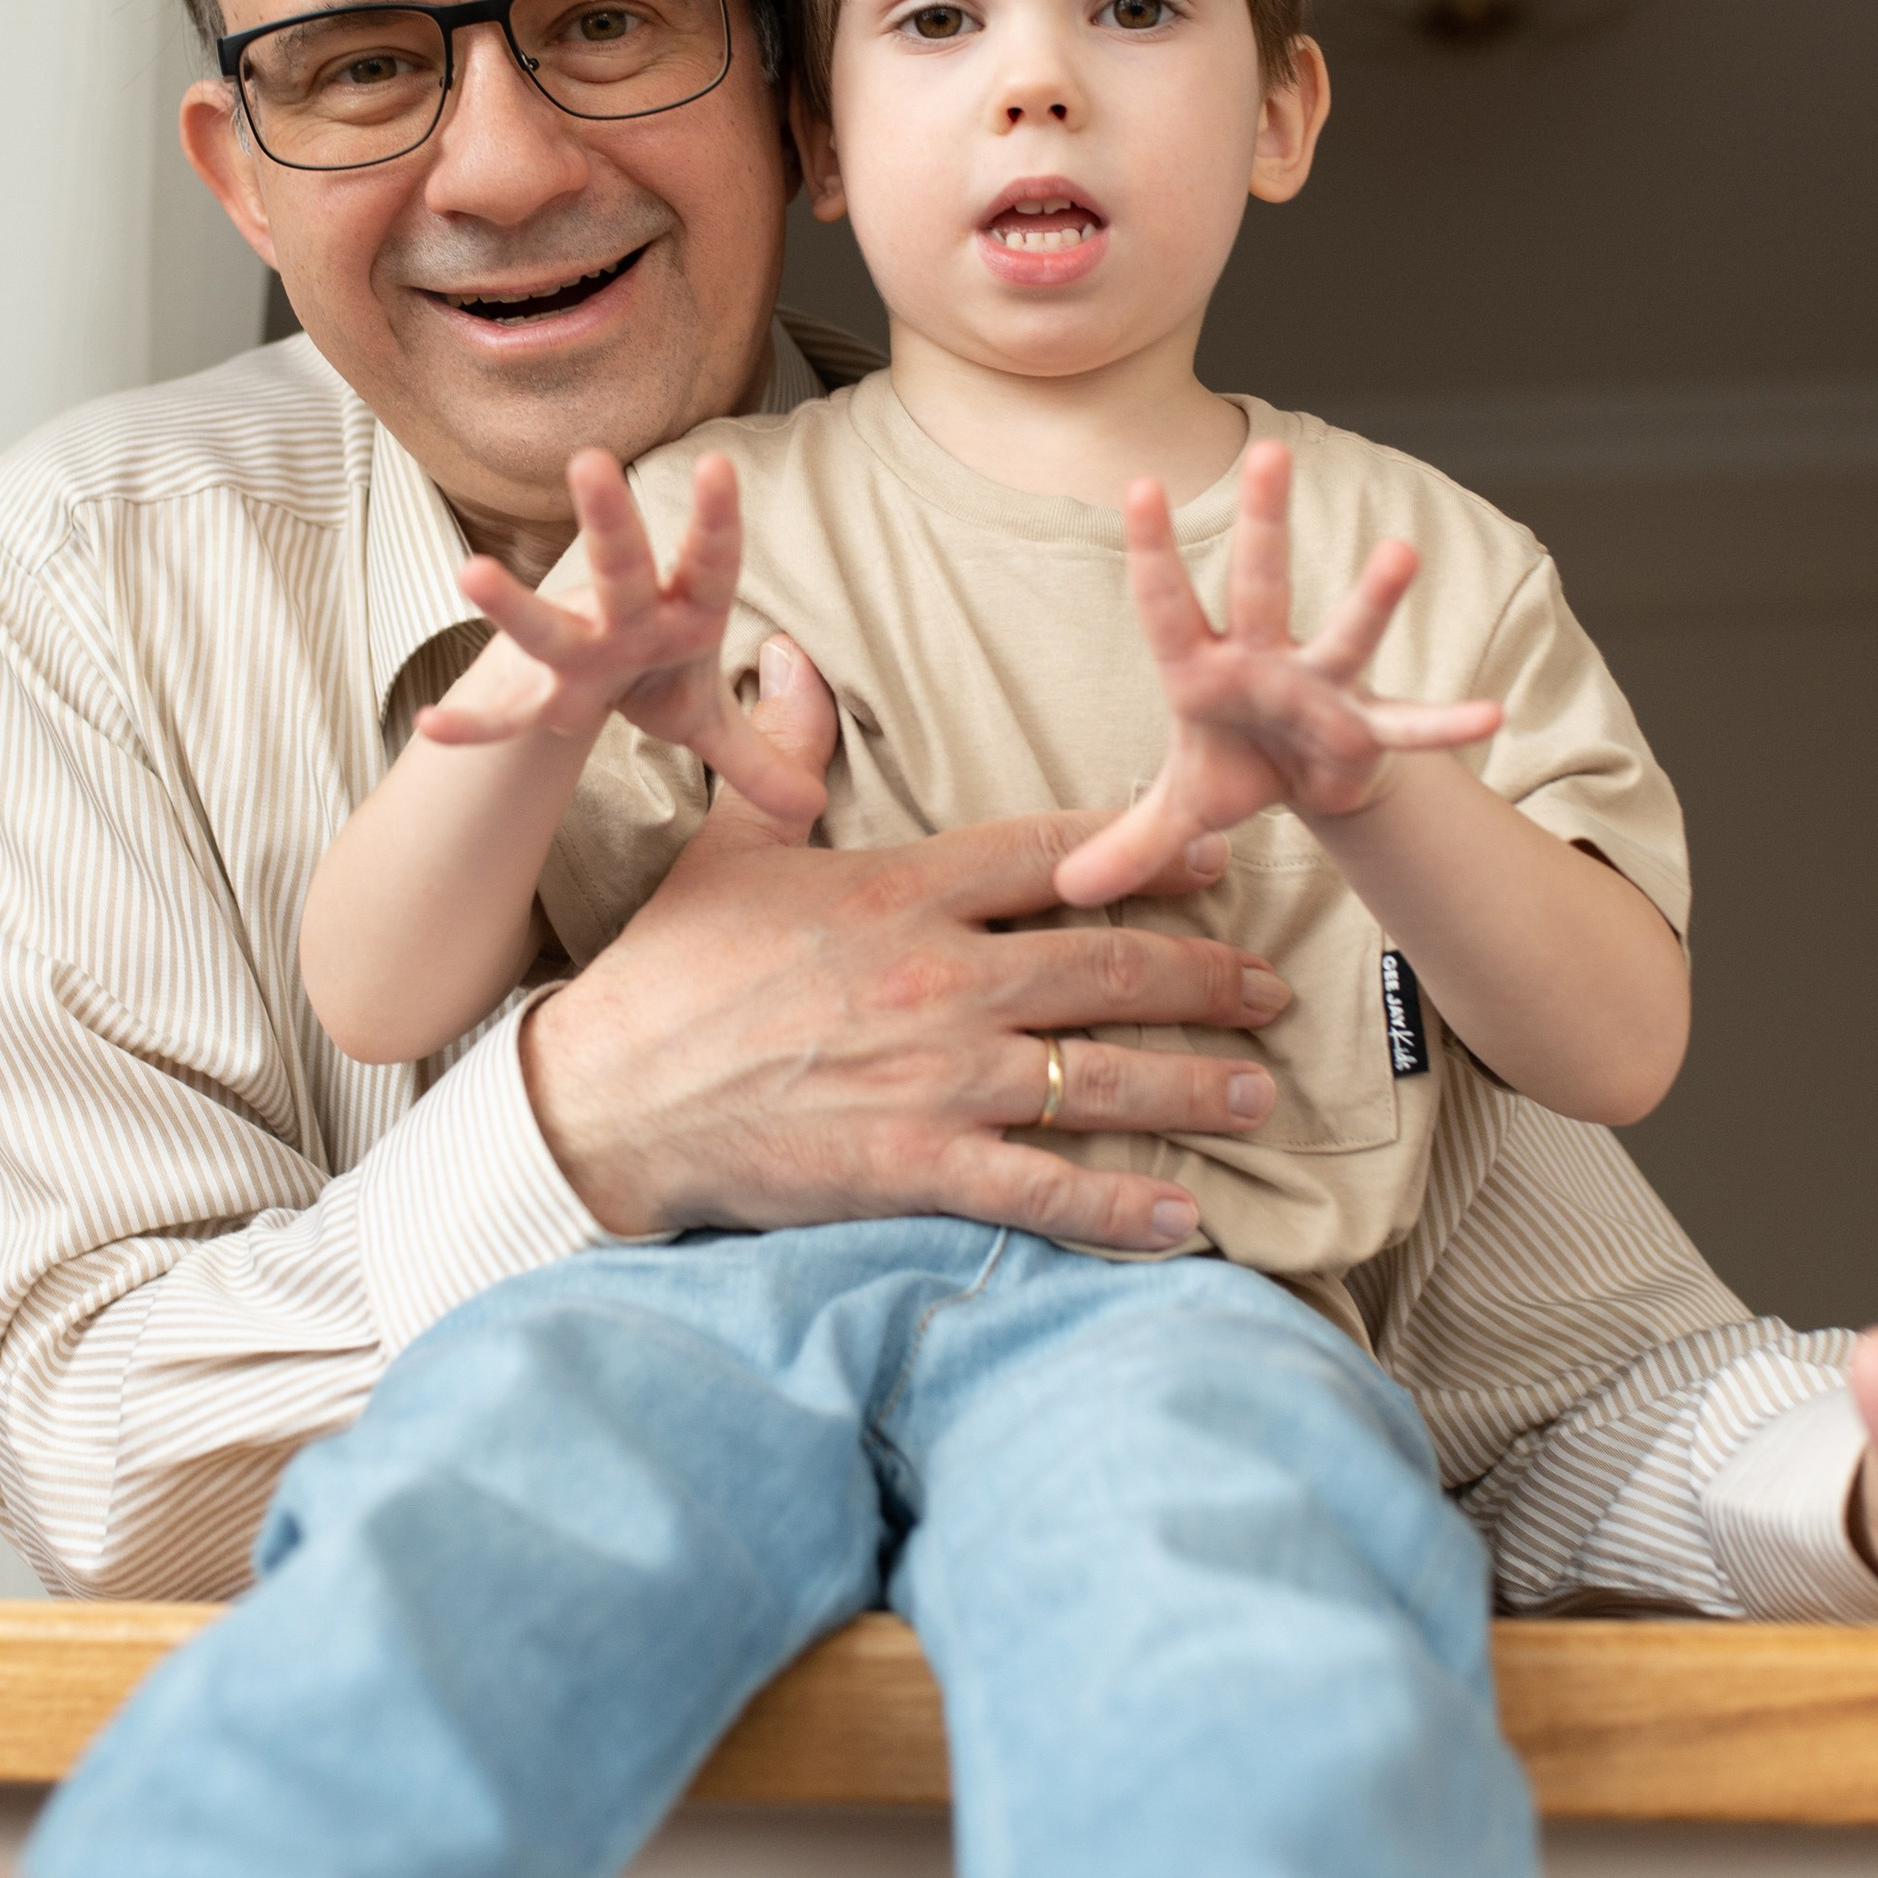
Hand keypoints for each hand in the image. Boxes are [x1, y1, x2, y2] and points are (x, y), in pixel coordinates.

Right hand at [426, 447, 824, 835]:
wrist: (587, 687)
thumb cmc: (653, 676)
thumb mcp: (707, 713)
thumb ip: (759, 754)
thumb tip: (813, 806)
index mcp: (683, 614)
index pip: (710, 563)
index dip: (716, 521)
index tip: (718, 467)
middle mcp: (625, 620)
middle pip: (621, 568)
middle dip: (610, 522)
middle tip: (591, 462)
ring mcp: (573, 650)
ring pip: (546, 626)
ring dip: (512, 603)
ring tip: (471, 571)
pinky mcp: (535, 692)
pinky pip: (502, 712)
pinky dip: (472, 724)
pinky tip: (432, 726)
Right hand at [522, 641, 1289, 1247]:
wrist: (605, 1095)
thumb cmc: (667, 971)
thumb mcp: (731, 844)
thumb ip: (784, 754)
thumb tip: (787, 656)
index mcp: (902, 889)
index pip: (1053, 854)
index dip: (1148, 852)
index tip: (1220, 855)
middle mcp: (938, 976)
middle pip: (1106, 966)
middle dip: (1206, 978)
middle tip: (1272, 991)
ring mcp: (933, 1075)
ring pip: (1097, 1076)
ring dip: (1192, 1086)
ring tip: (1257, 1094)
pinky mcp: (913, 1165)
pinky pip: (1042, 1188)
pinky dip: (1121, 1209)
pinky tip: (1184, 1220)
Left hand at [1055, 444, 1503, 906]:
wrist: (1305, 783)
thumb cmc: (1234, 767)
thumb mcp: (1178, 808)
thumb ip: (1129, 843)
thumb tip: (1068, 889)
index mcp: (1202, 667)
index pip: (1166, 603)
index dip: (1153, 549)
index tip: (1140, 485)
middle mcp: (1264, 658)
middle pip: (1262, 583)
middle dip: (1266, 521)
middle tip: (1271, 452)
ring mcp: (1322, 685)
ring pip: (1346, 632)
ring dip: (1372, 596)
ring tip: (1400, 552)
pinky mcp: (1368, 726)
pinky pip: (1410, 725)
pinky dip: (1446, 723)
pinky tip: (1489, 716)